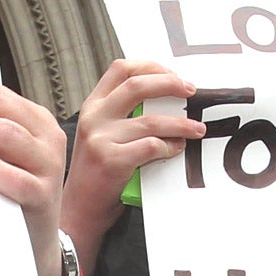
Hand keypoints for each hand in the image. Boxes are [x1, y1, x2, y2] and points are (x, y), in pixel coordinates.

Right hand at [60, 60, 202, 270]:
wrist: (78, 209)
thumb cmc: (97, 172)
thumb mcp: (100, 134)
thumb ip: (122, 114)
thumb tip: (167, 97)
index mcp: (92, 106)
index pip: (121, 69)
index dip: (151, 66)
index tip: (173, 74)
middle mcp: (94, 117)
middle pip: (138, 85)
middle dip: (171, 84)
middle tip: (191, 91)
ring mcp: (100, 139)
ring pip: (151, 120)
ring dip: (181, 123)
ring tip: (197, 129)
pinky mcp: (112, 161)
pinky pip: (152, 146)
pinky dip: (170, 147)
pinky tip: (176, 150)